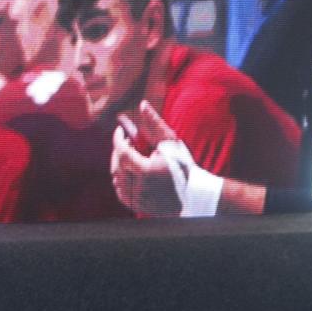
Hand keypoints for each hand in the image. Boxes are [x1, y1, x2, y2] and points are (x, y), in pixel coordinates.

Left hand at [109, 101, 182, 215]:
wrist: (195, 193)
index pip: (121, 152)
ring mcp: (138, 198)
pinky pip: (120, 191)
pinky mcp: (138, 206)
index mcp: (147, 170)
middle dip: (119, 151)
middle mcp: (140, 186)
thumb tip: (142, 104)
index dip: (117, 139)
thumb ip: (155, 123)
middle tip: (128, 143)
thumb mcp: (170, 142)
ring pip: (117, 178)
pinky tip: (131, 172)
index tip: (120, 132)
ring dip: (120, 165)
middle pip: (117, 164)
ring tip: (132, 157)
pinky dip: (122, 180)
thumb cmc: (183, 165)